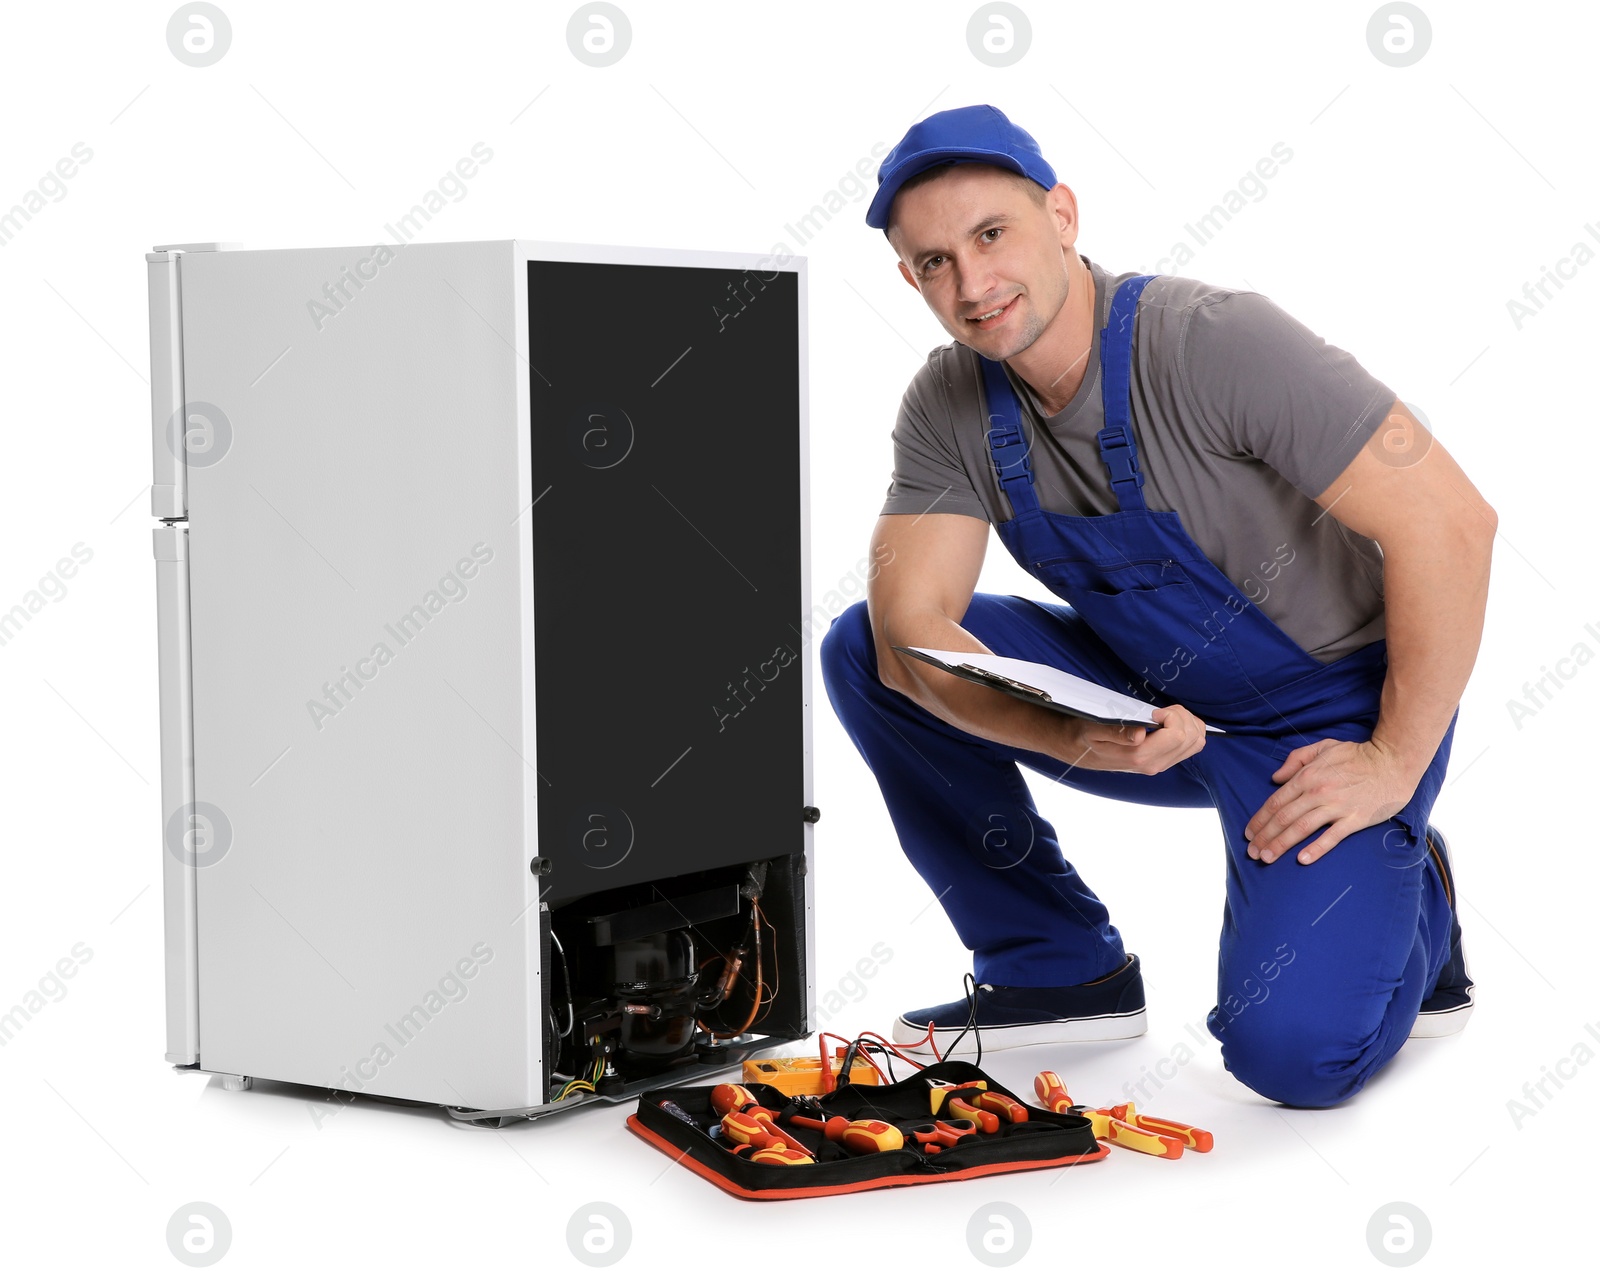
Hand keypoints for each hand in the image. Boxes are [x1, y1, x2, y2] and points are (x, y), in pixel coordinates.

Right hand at [1060, 704, 1207, 774]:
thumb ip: (1116, 731)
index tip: (1154, 712)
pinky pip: (1191, 747)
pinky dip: (1188, 730)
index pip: (1178, 735)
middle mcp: (1154, 764)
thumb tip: (1140, 734)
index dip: (1172, 716)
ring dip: (1187, 723)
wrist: (1079, 752)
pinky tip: (1169, 723)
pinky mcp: (1163, 761)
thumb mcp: (1093, 729)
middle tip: (1160, 711)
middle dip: (1181, 716)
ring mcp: (1160, 764)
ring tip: (1165, 716)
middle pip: (1192, 737)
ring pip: (1196, 742)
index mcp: (1140, 757)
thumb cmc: (1086, 736)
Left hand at [1244, 739, 1417, 864]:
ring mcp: (1337, 807)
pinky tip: (1302, 859)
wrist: (1392, 761)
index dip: (1260, 819)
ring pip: (1302, 828)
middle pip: (1284, 818)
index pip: (1276, 802)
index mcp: (1307, 776)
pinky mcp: (1355, 819)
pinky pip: (1332, 837)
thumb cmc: (1356, 754)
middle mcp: (1317, 792)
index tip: (1249, 833)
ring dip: (1281, 844)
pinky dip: (1316, 849)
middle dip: (1265, 836)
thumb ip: (1295, 759)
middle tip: (1252, 852)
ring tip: (1267, 858)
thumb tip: (1276, 778)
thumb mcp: (1322, 747)